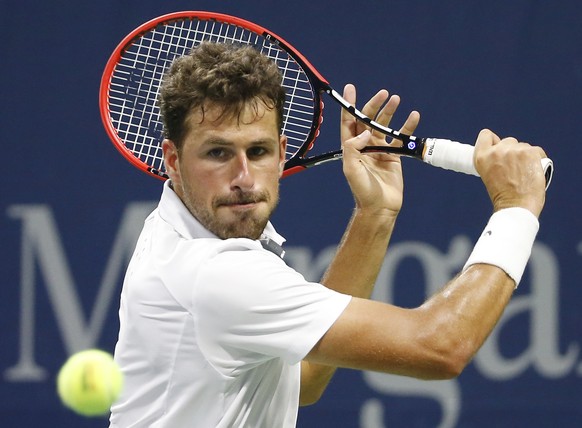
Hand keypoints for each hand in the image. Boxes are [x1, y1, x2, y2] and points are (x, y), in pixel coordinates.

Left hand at [340, 84, 419, 216]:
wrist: (380, 207)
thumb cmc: (362, 190)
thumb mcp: (351, 169)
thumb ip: (353, 148)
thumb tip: (365, 131)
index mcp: (351, 148)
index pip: (348, 122)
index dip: (349, 105)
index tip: (351, 89)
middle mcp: (364, 146)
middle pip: (368, 120)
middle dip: (374, 105)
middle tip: (383, 93)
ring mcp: (380, 150)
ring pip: (384, 126)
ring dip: (390, 112)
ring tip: (396, 99)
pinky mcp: (394, 156)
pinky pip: (401, 138)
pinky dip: (407, 126)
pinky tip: (413, 116)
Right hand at [474, 129, 545, 216]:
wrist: (516, 206)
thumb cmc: (503, 196)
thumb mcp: (488, 175)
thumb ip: (493, 161)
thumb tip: (506, 152)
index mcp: (481, 157)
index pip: (486, 135)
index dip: (493, 141)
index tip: (497, 149)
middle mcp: (496, 151)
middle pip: (508, 141)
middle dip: (512, 151)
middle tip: (514, 168)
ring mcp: (513, 151)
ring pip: (522, 146)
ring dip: (525, 156)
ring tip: (524, 173)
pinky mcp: (530, 152)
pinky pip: (536, 150)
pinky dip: (537, 159)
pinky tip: (533, 171)